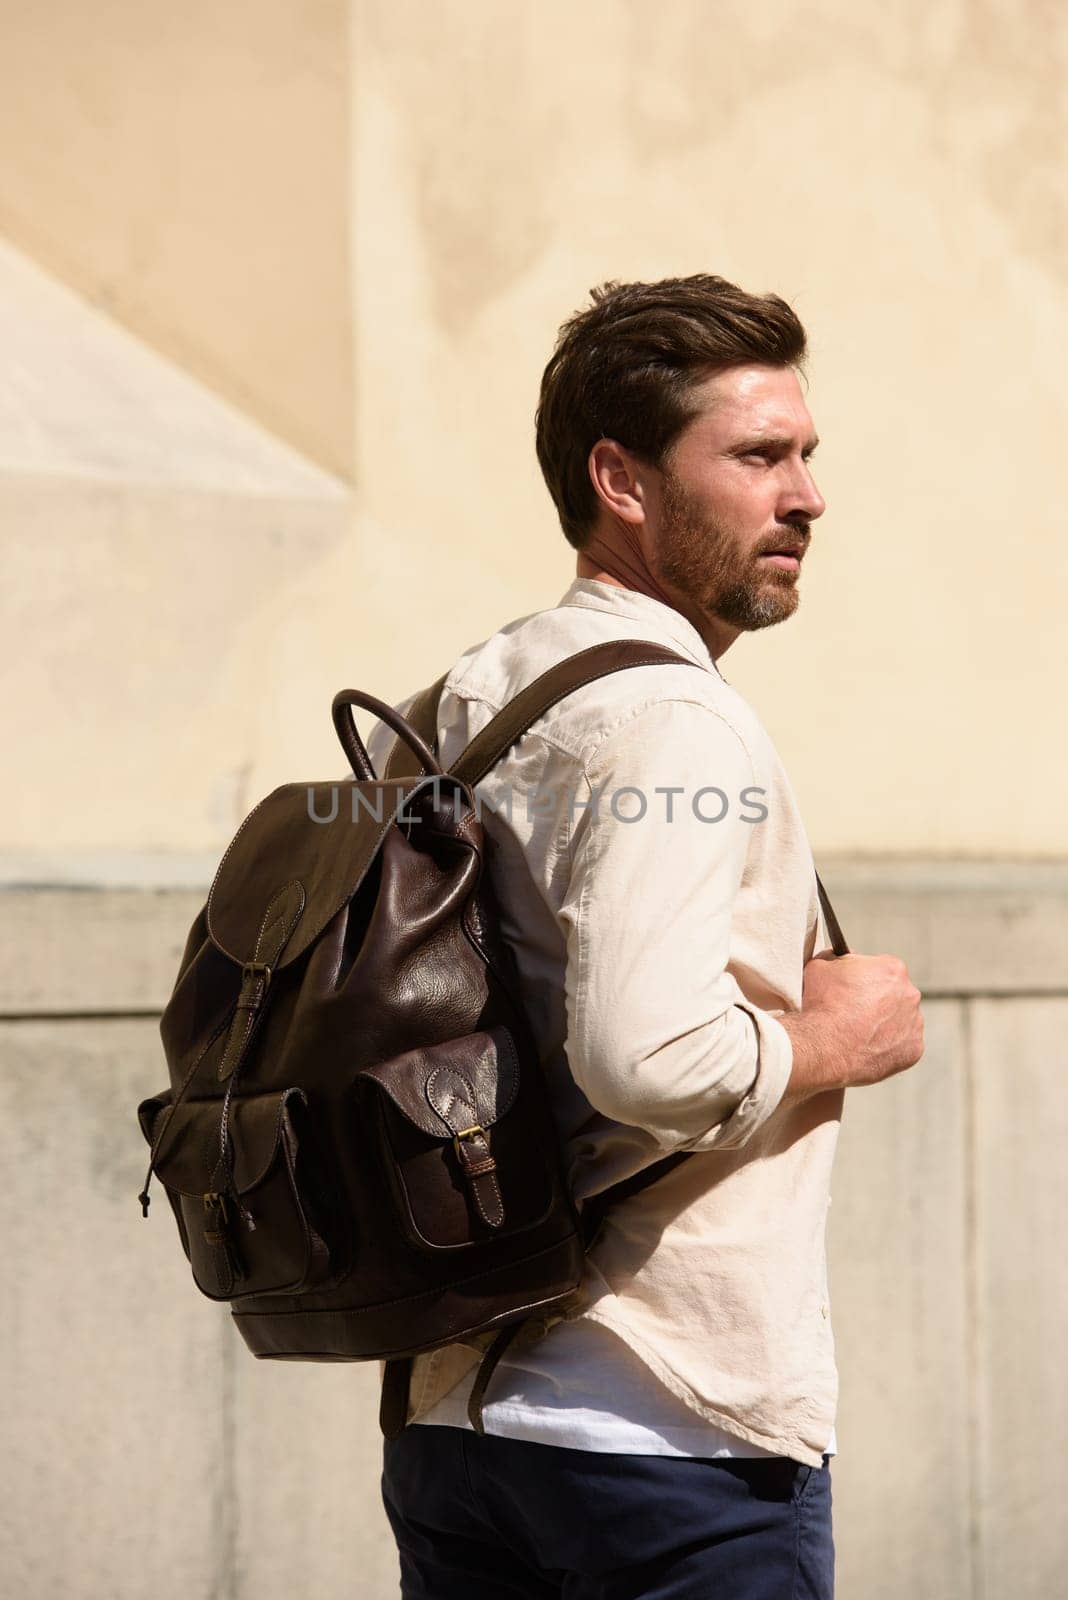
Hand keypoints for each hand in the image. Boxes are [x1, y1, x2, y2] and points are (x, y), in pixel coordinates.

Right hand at [779, 949, 924, 1101]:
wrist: (825, 1047)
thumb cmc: (822, 1005)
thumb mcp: (820, 967)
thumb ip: (835, 958)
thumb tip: (838, 957)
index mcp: (892, 969)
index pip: (882, 968)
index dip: (864, 978)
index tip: (853, 988)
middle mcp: (910, 994)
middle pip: (896, 994)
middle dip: (879, 1000)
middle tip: (855, 1011)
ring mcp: (914, 1023)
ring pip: (901, 1020)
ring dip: (885, 1023)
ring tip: (859, 1032)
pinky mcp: (913, 1049)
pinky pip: (903, 1045)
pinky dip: (888, 1046)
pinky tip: (867, 1047)